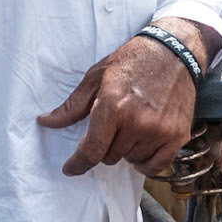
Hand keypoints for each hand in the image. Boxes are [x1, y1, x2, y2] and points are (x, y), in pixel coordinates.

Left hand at [37, 20, 214, 177]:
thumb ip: (72, 106)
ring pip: (131, 161)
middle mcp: (137, 122)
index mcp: (113, 106)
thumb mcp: (96, 78)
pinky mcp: (177, 135)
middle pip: (110, 157)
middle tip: (114, 125)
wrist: (174, 52)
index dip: (78, 164)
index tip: (70, 169)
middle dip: (106, 146)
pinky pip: (156, 167)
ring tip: (133, 126)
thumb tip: (44, 122)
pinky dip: (146, 162)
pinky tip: (144, 145)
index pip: (92, 151)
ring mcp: (159, 130)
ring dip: (127, 150)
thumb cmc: (132, 63)